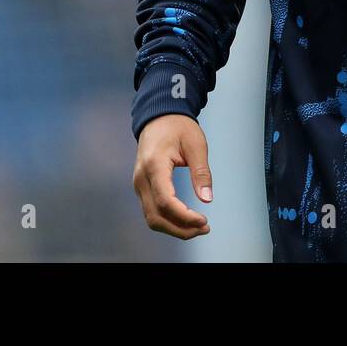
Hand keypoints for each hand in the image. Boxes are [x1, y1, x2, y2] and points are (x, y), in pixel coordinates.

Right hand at [132, 113, 213, 238]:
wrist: (159, 117)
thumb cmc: (178, 127)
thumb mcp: (196, 145)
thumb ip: (201, 172)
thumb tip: (207, 198)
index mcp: (154, 165)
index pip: (165, 201)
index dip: (184, 216)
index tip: (204, 220)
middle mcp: (141, 179)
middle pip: (156, 216)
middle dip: (180, 228)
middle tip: (205, 228)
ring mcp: (139, 185)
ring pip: (152, 218)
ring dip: (174, 228)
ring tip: (198, 227)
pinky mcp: (142, 187)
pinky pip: (152, 211)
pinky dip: (168, 220)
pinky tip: (186, 220)